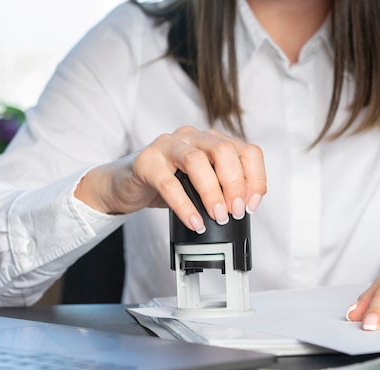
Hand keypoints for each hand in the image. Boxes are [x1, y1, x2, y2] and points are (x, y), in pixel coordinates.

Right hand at [74, 126, 266, 232]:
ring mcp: (167, 145)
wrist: (124, 186)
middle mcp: (192, 136)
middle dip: (235, 185)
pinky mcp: (146, 161)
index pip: (247, 151)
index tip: (252, 204)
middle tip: (234, 212)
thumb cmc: (166, 184)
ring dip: (212, 193)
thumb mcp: (199, 185)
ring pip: (198, 161)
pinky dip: (185, 206)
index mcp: (211, 140)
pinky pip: (169, 183)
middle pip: (224, 151)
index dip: (255, 179)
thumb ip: (221, 188)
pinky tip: (194, 222)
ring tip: (217, 217)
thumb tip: (245, 206)